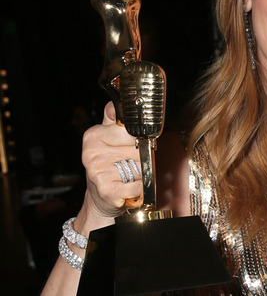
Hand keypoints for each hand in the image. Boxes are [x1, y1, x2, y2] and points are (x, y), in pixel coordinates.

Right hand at [78, 102, 141, 233]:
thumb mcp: (108, 139)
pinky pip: (137, 185)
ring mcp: (97, 171)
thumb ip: (113, 120)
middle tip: (131, 165)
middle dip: (142, 158)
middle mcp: (92, 152)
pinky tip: (130, 188)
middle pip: (139, 149)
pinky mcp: (106, 189)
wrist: (101, 198)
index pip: (131, 129)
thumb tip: (115, 101)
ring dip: (141, 174)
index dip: (139, 139)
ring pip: (140, 166)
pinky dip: (140, 189)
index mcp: (94, 135)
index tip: (135, 145)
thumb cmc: (109, 166)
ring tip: (130, 176)